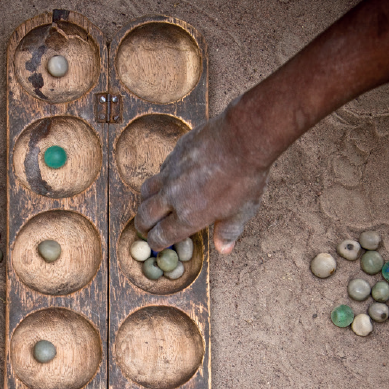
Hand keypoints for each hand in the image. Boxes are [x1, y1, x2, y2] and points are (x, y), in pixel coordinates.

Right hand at [135, 102, 269, 254]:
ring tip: (151, 205)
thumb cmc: (245, 178)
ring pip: (146, 191)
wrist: (242, 139)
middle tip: (146, 229)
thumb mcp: (242, 211)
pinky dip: (161, 179)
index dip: (156, 243)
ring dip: (146, 202)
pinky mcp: (174, 155)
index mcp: (188, 217)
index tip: (156, 244)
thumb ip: (228, 231)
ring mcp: (170, 174)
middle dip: (143, 226)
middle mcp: (173, 197)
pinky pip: (160, 170)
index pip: (161, 236)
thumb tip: (224, 249)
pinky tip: (170, 179)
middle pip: (145, 216)